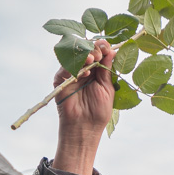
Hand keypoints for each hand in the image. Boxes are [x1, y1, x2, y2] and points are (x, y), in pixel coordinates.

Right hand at [52, 39, 115, 174]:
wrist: (85, 127)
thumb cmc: (99, 111)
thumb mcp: (107, 88)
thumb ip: (107, 69)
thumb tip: (112, 50)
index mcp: (97, 71)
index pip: (98, 53)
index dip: (102, 47)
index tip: (108, 47)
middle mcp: (84, 70)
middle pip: (86, 50)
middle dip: (94, 49)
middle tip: (99, 54)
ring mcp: (71, 74)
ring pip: (75, 55)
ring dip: (85, 54)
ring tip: (93, 59)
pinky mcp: (61, 80)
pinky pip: (66, 67)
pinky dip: (76, 66)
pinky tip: (85, 72)